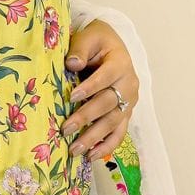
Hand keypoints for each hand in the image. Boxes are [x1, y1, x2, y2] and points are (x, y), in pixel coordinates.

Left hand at [62, 19, 138, 159]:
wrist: (111, 47)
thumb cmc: (97, 42)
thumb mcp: (89, 37)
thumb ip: (80, 49)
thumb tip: (72, 63)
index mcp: (121, 63)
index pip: (106, 77)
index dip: (90, 87)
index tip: (71, 97)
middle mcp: (129, 84)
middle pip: (108, 103)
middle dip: (87, 117)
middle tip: (65, 128)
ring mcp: (129, 102)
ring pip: (113, 122)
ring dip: (94, 137)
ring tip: (74, 149)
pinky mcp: (125, 114)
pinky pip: (119, 133)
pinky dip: (106, 146)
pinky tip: (91, 156)